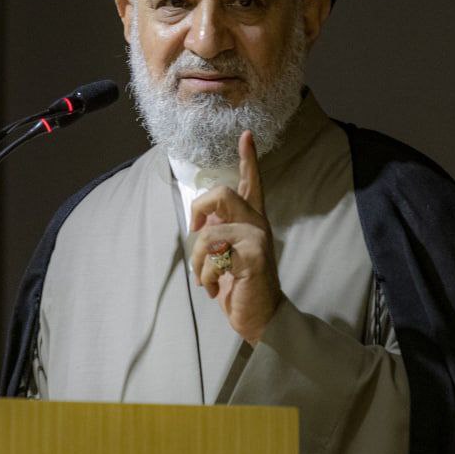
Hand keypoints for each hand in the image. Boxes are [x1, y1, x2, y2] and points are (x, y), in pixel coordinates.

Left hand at [188, 130, 282, 344]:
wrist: (260, 318)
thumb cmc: (239, 286)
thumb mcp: (224, 254)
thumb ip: (218, 231)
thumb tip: (201, 217)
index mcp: (250, 221)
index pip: (250, 183)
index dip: (248, 158)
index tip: (246, 135)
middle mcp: (257, 224)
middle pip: (222, 193)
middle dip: (198, 210)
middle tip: (195, 232)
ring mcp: (257, 238)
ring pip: (210, 230)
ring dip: (198, 259)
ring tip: (205, 277)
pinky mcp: (253, 256)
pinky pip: (214, 254)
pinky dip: (205, 274)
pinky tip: (213, 288)